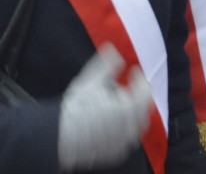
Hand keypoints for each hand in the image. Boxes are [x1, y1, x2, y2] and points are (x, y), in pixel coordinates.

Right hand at [57, 43, 151, 171]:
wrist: (59, 136)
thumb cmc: (75, 109)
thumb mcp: (91, 80)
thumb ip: (107, 64)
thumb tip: (114, 51)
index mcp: (128, 108)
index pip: (145, 92)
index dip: (139, 79)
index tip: (132, 72)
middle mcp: (129, 127)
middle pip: (144, 109)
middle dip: (137, 95)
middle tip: (126, 88)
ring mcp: (123, 142)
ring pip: (136, 125)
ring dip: (132, 112)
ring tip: (116, 104)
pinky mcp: (115, 153)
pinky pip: (126, 139)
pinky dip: (124, 128)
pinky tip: (110, 121)